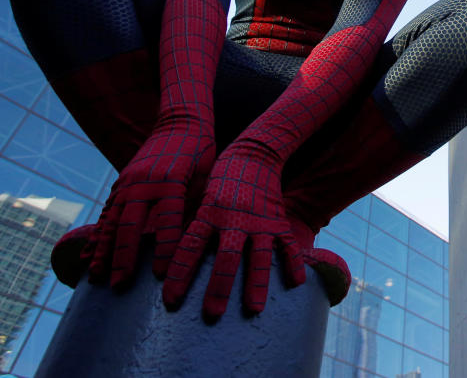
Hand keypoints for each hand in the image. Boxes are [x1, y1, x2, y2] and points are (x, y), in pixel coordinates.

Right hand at [88, 117, 214, 287]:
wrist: (181, 121)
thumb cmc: (201, 152)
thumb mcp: (206, 177)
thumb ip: (196, 206)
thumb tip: (194, 242)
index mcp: (171, 182)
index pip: (168, 222)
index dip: (164, 250)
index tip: (160, 276)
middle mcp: (144, 183)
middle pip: (130, 226)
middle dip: (123, 258)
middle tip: (119, 286)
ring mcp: (129, 182)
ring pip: (111, 221)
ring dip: (103, 250)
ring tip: (95, 276)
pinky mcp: (122, 181)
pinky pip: (107, 211)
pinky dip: (98, 233)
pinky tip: (91, 252)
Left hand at [162, 141, 305, 316]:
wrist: (254, 152)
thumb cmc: (220, 179)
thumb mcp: (200, 198)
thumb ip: (192, 227)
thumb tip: (169, 255)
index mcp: (208, 214)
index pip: (190, 248)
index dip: (179, 275)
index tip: (171, 299)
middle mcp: (233, 219)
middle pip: (225, 258)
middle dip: (218, 288)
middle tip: (212, 314)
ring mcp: (258, 221)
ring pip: (258, 256)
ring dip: (255, 283)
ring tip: (254, 309)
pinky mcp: (277, 219)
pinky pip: (287, 244)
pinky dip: (293, 263)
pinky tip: (297, 284)